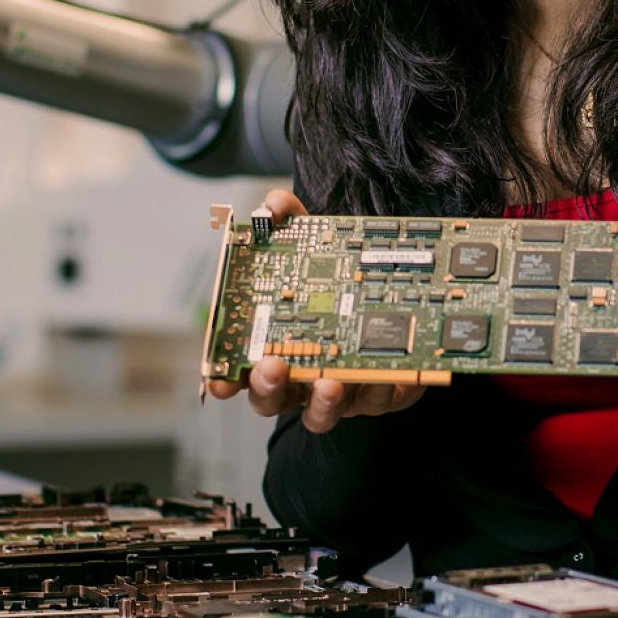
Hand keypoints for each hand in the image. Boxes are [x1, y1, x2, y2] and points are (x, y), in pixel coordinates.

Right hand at [204, 189, 427, 432]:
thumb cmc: (342, 277)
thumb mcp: (317, 242)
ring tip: (329, 383)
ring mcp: (339, 390)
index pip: (240, 370)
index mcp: (274, 344)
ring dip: (322, 403)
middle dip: (268, 388)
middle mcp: (300, 375)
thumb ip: (292, 222)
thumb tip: (272, 204)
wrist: (400, 295)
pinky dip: (377, 390)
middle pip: (272, 398)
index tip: (218, 382)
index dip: (225, 381)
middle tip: (271, 367)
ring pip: (320, 413)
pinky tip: (382, 375)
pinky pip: (376, 402)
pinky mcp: (379, 394)